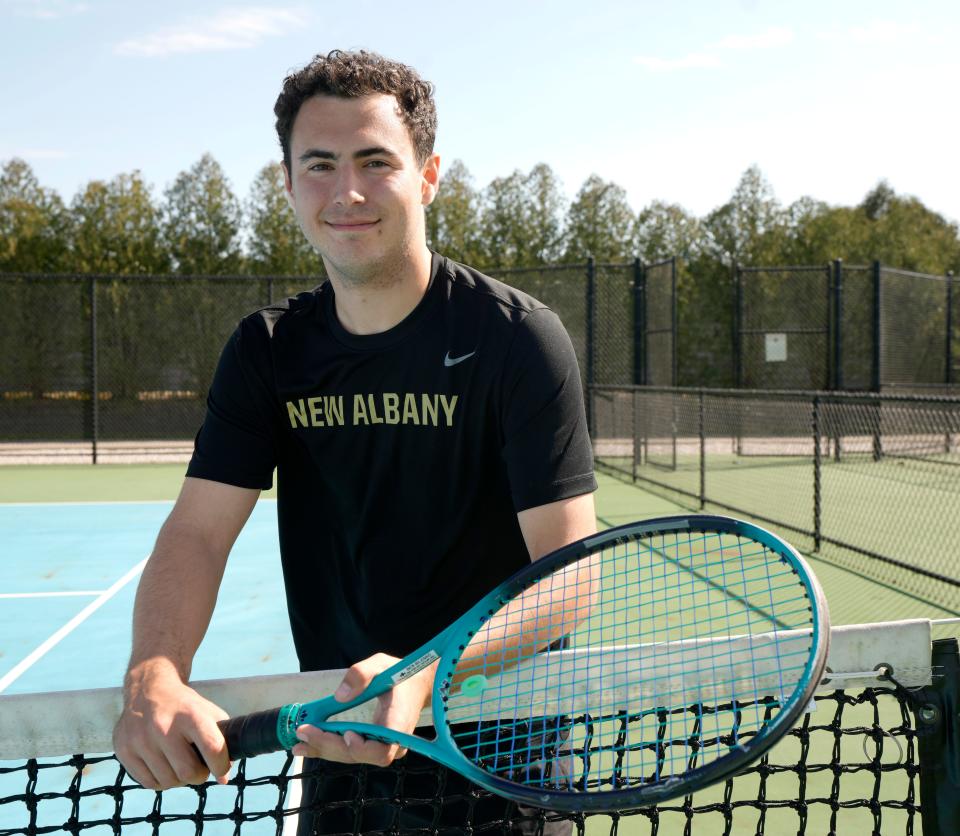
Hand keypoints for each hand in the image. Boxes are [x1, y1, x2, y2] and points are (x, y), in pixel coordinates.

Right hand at [113, 660, 230, 789]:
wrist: (148, 690)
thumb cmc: (183, 706)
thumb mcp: (207, 712)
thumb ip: (221, 741)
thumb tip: (224, 779)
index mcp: (190, 714)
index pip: (212, 747)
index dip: (221, 766)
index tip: (222, 772)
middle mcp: (163, 726)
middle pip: (188, 772)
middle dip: (199, 775)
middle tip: (199, 768)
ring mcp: (141, 739)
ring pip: (168, 781)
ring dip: (179, 780)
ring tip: (180, 766)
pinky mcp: (124, 750)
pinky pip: (148, 783)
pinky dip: (161, 781)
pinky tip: (164, 767)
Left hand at [292, 652, 433, 766]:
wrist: (417, 685)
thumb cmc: (401, 673)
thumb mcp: (381, 664)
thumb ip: (361, 675)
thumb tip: (339, 696)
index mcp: (399, 721)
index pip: (383, 749)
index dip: (362, 748)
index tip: (346, 733)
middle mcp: (394, 741)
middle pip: (360, 755)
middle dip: (329, 746)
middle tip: (303, 734)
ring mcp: (385, 747)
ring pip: (352, 756)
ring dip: (324, 749)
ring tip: (298, 744)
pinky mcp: (375, 746)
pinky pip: (351, 752)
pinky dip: (329, 748)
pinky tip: (308, 745)